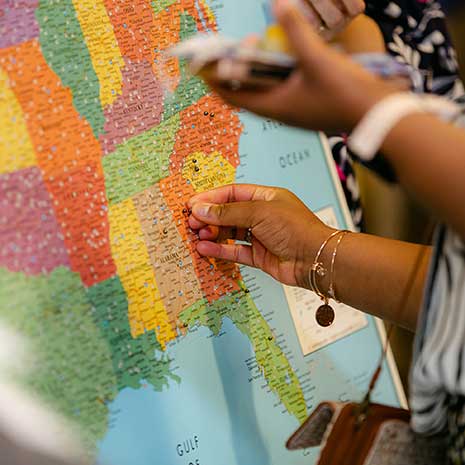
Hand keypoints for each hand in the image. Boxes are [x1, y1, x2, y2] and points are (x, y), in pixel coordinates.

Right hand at [188, 184, 332, 288]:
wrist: (315, 259)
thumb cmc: (294, 228)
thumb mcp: (258, 213)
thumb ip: (227, 212)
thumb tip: (201, 209)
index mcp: (266, 197)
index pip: (233, 194)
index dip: (211, 198)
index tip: (192, 204)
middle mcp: (263, 215)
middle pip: (229, 213)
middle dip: (209, 217)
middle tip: (191, 222)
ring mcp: (261, 236)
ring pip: (230, 233)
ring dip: (212, 233)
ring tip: (196, 235)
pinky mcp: (260, 256)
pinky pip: (235, 251)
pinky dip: (220, 250)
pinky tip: (205, 248)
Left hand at [205, 0, 392, 132]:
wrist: (376, 116)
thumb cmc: (346, 93)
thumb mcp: (318, 59)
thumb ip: (296, 32)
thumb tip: (279, 5)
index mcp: (273, 106)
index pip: (230, 95)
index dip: (214, 78)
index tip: (204, 60)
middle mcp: (278, 111)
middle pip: (244, 91)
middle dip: (234, 69)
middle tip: (238, 44)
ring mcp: (291, 110)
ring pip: (262, 89)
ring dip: (255, 70)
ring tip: (257, 45)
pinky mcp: (304, 106)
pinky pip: (278, 89)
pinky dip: (272, 73)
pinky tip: (281, 55)